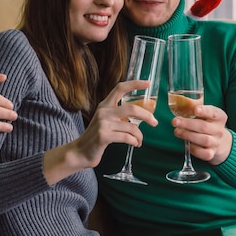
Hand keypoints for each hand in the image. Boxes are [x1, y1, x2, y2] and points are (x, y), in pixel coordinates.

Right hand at [43, 80, 157, 184]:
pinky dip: (134, 142)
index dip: (135, 84)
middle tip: (155, 122)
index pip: (120, 88)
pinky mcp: (103, 136)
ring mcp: (103, 123)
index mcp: (105, 105)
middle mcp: (104, 111)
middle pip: (132, 108)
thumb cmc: (97, 137)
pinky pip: (127, 137)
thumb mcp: (106, 120)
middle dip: (147, 116)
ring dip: (140, 136)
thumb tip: (142, 114)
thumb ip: (119, 115)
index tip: (147, 83)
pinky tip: (135, 144)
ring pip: (132, 127)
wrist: (81, 152)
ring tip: (139, 141)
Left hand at [171, 105, 232, 164]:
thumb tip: (180, 103)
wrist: (220, 142)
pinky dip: (194, 149)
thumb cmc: (207, 123)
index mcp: (219, 117)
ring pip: (204, 140)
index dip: (204, 111)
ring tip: (177, 131)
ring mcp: (216, 142)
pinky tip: (186, 144)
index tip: (195, 110)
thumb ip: (194, 108)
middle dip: (188, 124)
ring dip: (188, 135)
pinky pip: (203, 153)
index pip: (213, 112)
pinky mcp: (211, 153)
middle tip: (175, 121)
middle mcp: (219, 130)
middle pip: (204, 127)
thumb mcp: (204, 114)